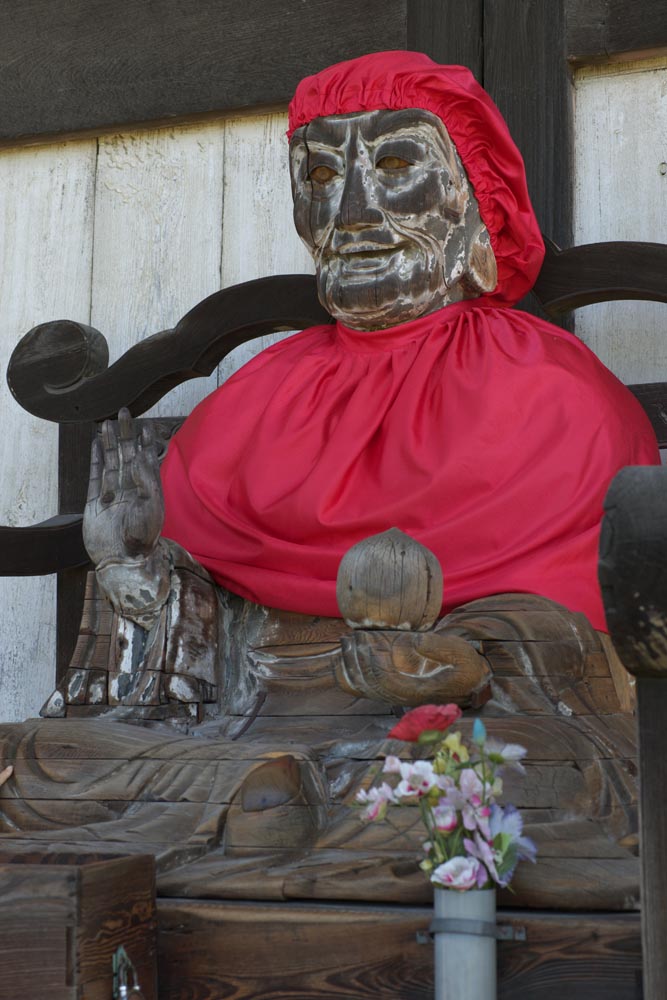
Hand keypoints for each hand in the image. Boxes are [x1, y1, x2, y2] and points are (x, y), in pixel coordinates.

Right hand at [83, 407, 163, 566]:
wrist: (121, 561)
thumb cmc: (143, 538)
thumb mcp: (152, 507)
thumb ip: (147, 480)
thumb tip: (141, 456)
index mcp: (148, 488)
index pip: (146, 457)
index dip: (145, 440)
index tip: (146, 423)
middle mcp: (131, 488)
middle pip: (127, 453)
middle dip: (126, 432)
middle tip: (125, 411)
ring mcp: (112, 493)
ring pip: (111, 460)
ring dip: (109, 441)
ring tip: (107, 423)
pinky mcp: (95, 500)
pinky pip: (96, 474)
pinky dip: (96, 458)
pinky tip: (96, 444)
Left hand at [336, 629, 491, 707]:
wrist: (472, 682)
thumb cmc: (465, 665)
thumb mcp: (458, 652)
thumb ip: (436, 646)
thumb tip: (412, 641)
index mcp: (419, 689)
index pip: (387, 679)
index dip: (372, 661)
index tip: (363, 641)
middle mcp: (405, 696)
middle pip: (372, 683)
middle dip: (357, 660)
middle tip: (348, 639)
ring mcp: (399, 696)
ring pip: (368, 687)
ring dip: (352, 666)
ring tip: (345, 644)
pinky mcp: (396, 690)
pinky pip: (368, 689)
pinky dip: (353, 677)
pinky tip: (343, 662)